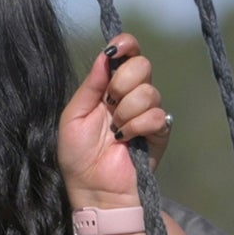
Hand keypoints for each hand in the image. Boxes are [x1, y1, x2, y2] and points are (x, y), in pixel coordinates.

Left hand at [59, 32, 170, 202]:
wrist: (94, 189)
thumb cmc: (78, 157)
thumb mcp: (73, 116)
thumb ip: (90, 85)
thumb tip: (104, 55)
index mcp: (108, 86)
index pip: (127, 53)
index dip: (126, 45)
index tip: (116, 50)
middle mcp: (130, 95)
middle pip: (142, 65)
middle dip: (122, 82)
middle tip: (109, 103)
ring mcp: (146, 112)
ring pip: (148, 91)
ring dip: (126, 111)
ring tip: (115, 130)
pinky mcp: (160, 131)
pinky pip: (156, 114)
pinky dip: (137, 126)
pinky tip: (126, 139)